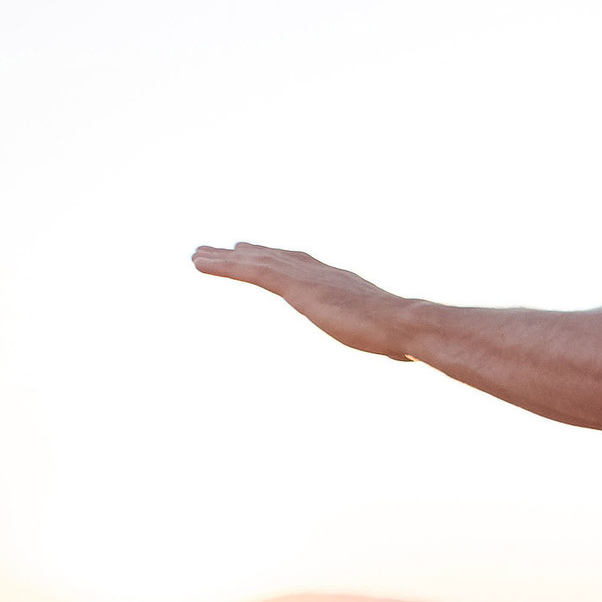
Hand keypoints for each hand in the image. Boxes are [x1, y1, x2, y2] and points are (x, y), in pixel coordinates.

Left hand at [193, 244, 415, 359]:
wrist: (403, 324)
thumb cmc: (402, 336)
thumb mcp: (389, 337)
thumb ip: (386, 339)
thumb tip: (400, 352)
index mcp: (342, 284)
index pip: (306, 267)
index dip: (284, 260)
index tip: (267, 256)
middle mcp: (322, 273)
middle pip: (278, 258)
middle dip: (251, 253)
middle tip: (226, 249)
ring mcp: (307, 277)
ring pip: (258, 261)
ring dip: (225, 258)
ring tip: (198, 254)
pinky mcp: (294, 286)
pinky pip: (251, 270)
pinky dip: (223, 265)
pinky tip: (200, 263)